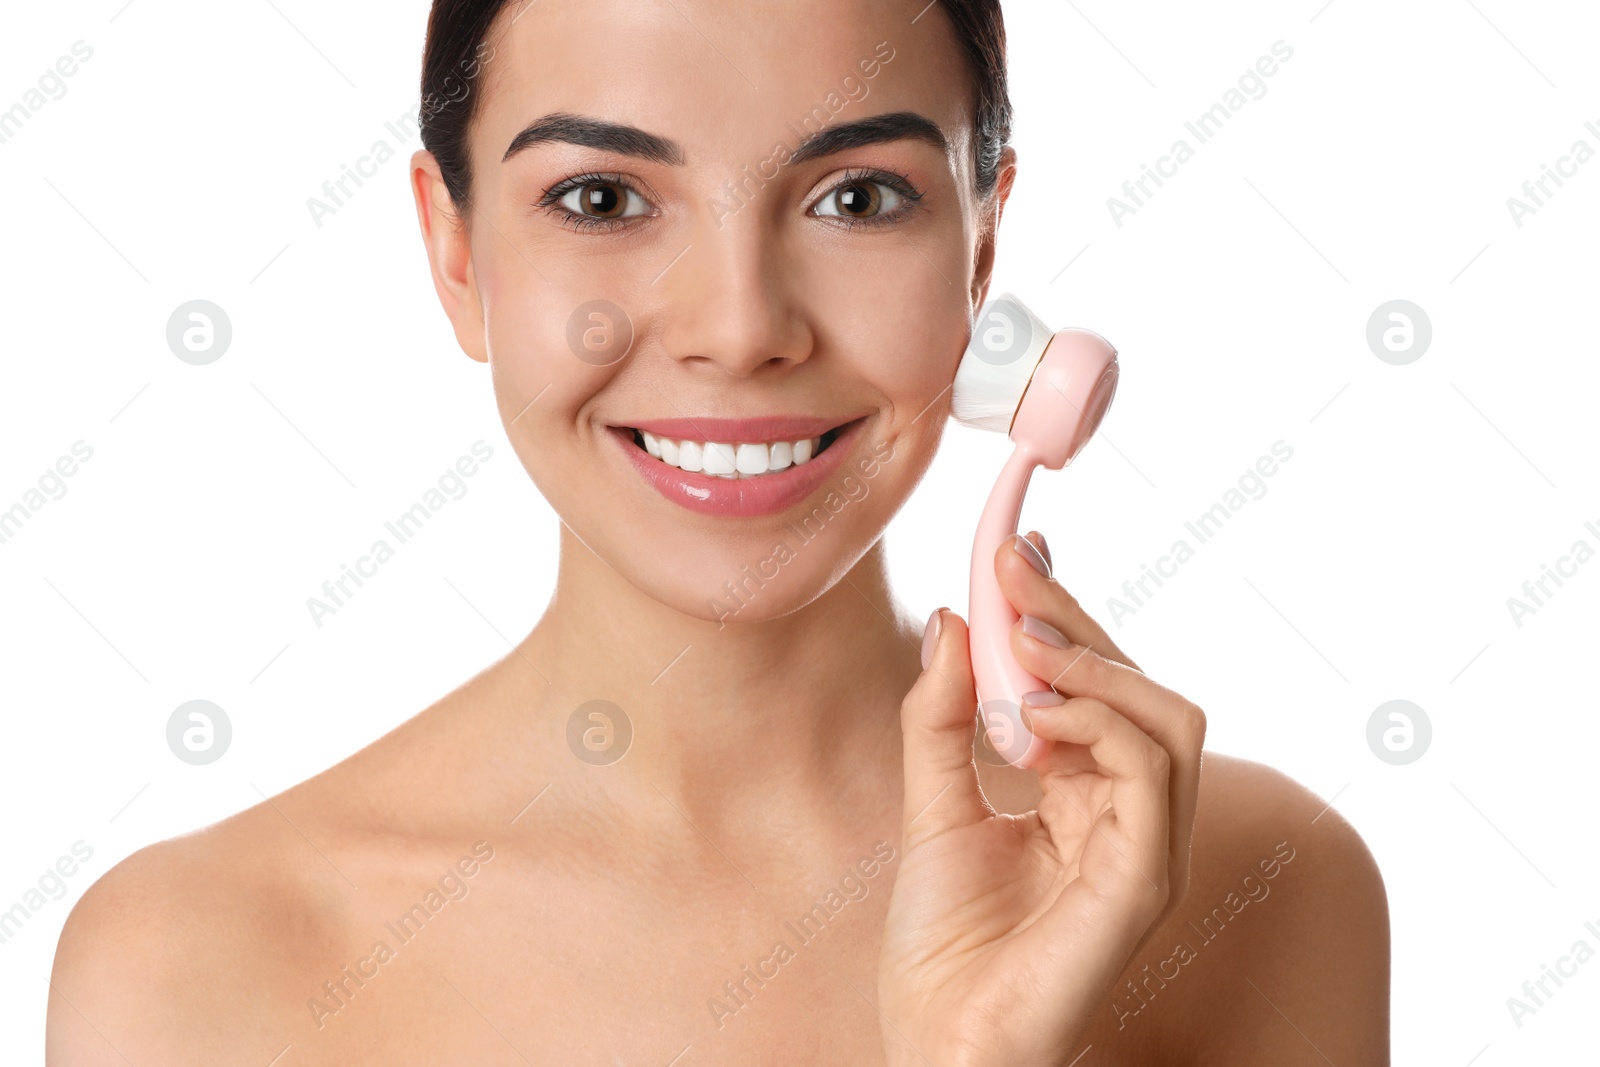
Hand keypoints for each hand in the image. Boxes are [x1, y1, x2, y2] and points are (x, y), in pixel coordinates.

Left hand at [877, 531, 1205, 1066]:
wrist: (939, 1040)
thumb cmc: (941, 943)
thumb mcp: (930, 802)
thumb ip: (941, 717)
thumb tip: (949, 620)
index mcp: (1086, 795)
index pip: (1093, 684)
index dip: (1060, 612)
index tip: (1014, 551)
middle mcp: (1128, 813)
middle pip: (1136, 684)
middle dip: (1071, 616)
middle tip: (1009, 569)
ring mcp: (1145, 845)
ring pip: (1167, 716)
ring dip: (1092, 664)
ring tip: (1020, 646)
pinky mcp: (1146, 876)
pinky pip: (1149, 770)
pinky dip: (1096, 723)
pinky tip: (1029, 719)